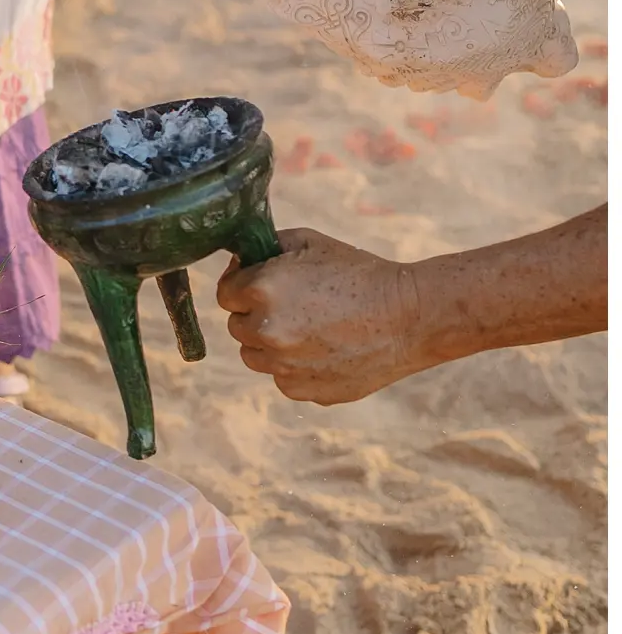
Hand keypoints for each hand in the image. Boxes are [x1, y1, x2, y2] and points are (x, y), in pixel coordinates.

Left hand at [215, 226, 428, 402]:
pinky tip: (325, 349)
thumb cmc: (359, 272)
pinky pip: (283, 380)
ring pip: (256, 357)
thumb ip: (263, 250)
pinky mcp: (305, 392)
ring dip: (270, 345)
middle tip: (292, 306)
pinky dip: (295, 367)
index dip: (242, 286)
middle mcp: (267, 331)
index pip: (225, 294)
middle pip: (237, 327)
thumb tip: (238, 263)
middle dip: (255, 316)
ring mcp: (285, 367)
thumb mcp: (308, 242)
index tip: (262, 284)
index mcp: (261, 290)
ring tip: (309, 328)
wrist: (408, 317)